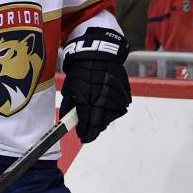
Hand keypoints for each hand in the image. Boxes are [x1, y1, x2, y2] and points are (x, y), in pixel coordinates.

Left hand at [60, 27, 130, 142]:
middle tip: (88, 133)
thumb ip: (69, 107)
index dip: (84, 131)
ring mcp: (115, 96)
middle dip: (93, 130)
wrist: (98, 56)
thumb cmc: (80, 72)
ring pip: (110, 117)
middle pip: (99, 123)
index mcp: (87, 97)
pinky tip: (105, 105)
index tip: (82, 137)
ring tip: (96, 116)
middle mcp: (103, 98)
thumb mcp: (70, 88)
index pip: (86, 121)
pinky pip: (118, 109)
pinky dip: (111, 111)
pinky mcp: (124, 94)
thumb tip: (68, 123)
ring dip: (102, 120)